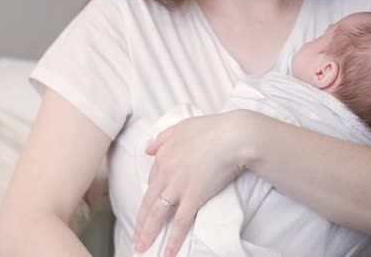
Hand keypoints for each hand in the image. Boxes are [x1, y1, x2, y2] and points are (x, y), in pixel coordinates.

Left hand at [133, 110, 252, 256]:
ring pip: (158, 214)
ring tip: (143, 248)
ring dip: (149, 233)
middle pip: (149, 201)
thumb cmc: (212, 128)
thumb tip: (148, 149)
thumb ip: (162, 138)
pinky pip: (180, 223)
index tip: (148, 209)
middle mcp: (166, 172)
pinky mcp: (194, 197)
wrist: (234, 135)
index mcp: (162, 156)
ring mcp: (178, 186)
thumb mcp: (182, 126)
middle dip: (141, 222)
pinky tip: (168, 253)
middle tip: (136, 238)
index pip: (152, 181)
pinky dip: (173, 239)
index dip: (149, 197)